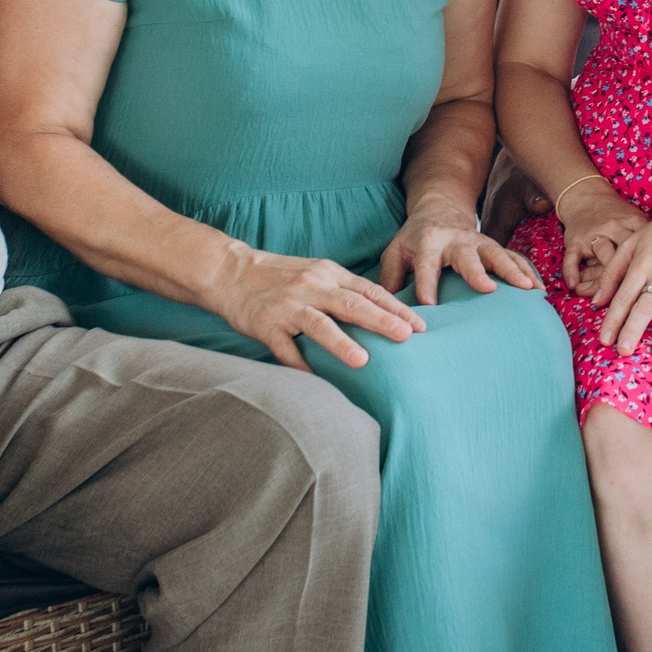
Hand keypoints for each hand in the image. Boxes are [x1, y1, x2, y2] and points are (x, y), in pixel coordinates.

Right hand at [213, 242, 424, 370]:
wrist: (230, 271)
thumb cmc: (282, 277)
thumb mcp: (317, 273)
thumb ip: (345, 290)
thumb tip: (384, 312)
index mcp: (328, 274)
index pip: (369, 291)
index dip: (396, 308)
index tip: (420, 325)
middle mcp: (311, 288)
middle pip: (351, 304)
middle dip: (381, 321)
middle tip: (407, 337)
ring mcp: (287, 306)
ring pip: (318, 324)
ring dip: (341, 343)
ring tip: (363, 360)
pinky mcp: (265, 324)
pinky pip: (284, 348)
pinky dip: (298, 363)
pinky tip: (313, 379)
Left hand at [379, 204, 539, 304]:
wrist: (440, 209)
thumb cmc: (413, 241)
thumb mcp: (394, 253)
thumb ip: (390, 280)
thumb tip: (387, 314)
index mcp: (427, 242)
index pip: (426, 265)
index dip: (427, 285)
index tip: (429, 307)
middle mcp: (455, 240)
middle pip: (467, 255)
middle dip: (477, 271)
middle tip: (488, 289)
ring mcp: (479, 242)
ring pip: (498, 254)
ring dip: (514, 271)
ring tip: (530, 290)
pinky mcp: (495, 247)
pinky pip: (516, 257)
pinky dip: (529, 272)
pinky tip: (541, 291)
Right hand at [557, 179, 648, 296]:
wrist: (587, 197)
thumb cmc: (619, 218)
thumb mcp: (638, 225)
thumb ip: (649, 249)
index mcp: (635, 224)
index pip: (643, 252)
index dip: (647, 274)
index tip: (650, 297)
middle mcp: (615, 227)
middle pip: (622, 256)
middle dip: (623, 282)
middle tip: (624, 306)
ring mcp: (594, 232)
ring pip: (599, 256)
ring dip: (597, 281)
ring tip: (597, 301)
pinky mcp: (575, 238)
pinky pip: (572, 257)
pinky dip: (572, 272)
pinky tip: (574, 286)